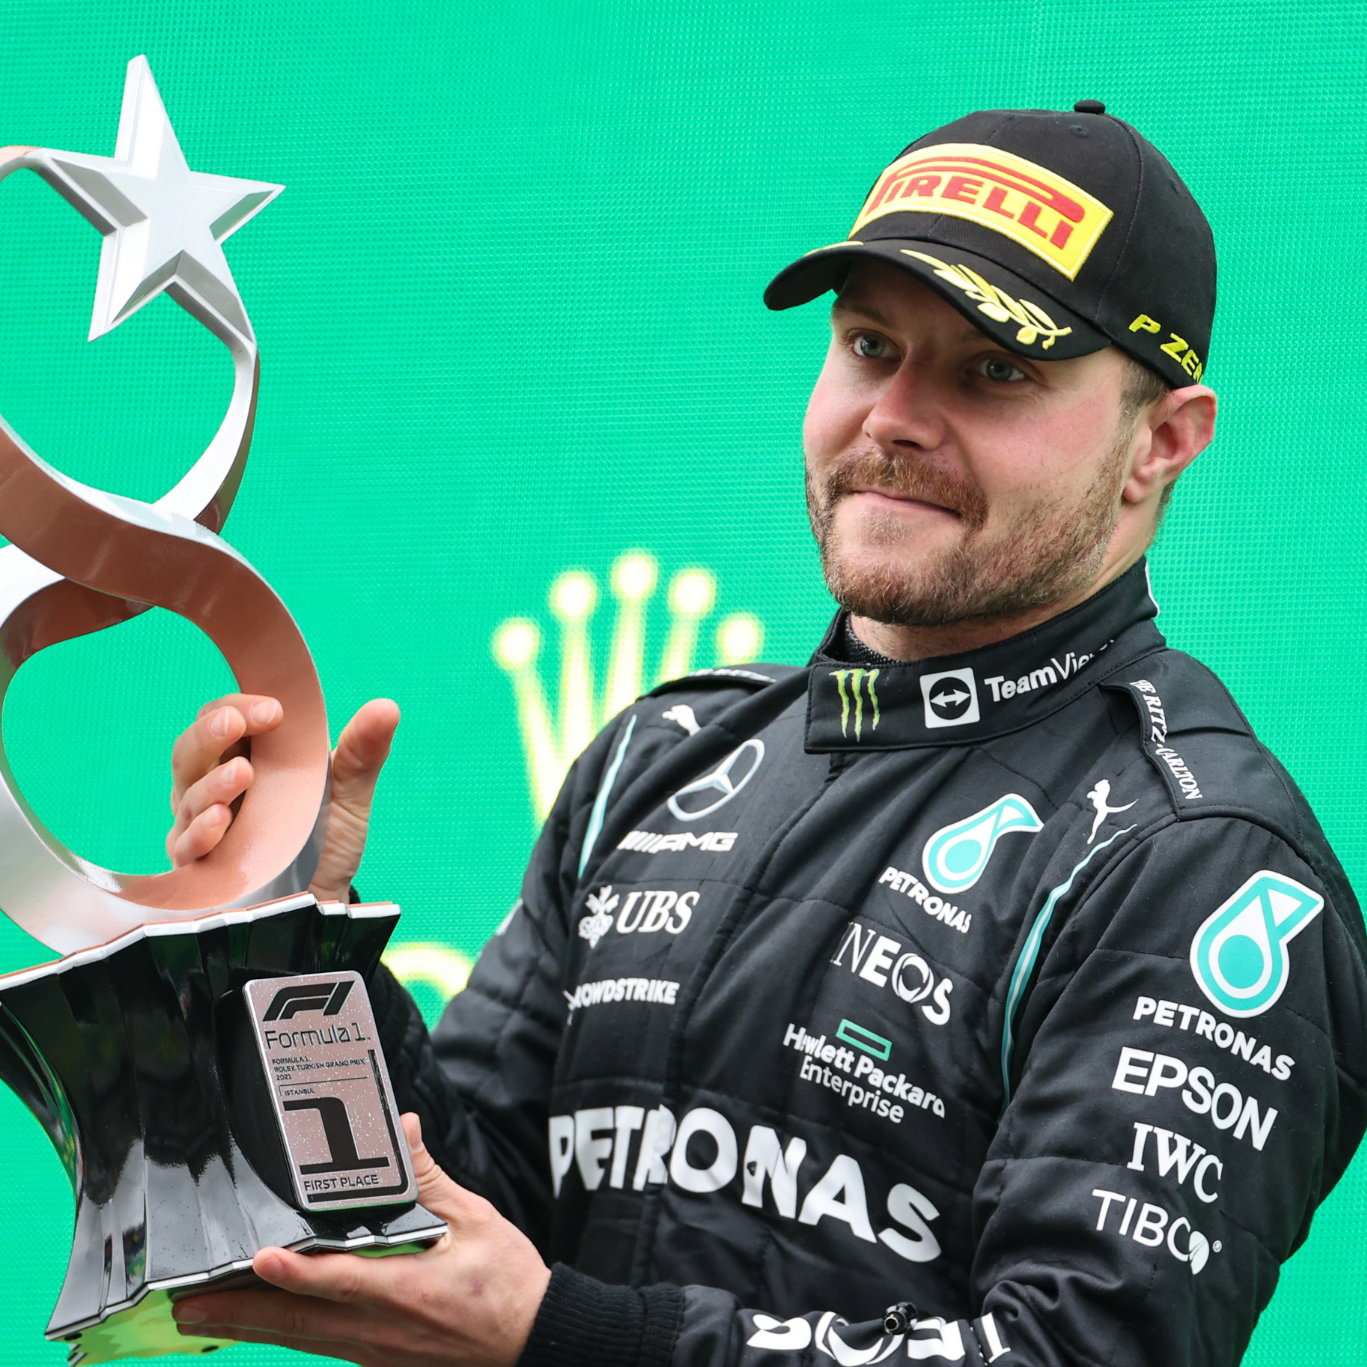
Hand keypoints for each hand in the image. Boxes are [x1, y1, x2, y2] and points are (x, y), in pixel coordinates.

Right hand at [166, 693, 400, 902]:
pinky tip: (220, 821)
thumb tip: (387, 707)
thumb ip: (361, 753)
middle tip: (236, 724)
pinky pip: (188, 847)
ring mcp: (200, 828)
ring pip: (187, 796)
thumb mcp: (348, 796)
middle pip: (192, 751)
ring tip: (242, 774)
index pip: (224, 717)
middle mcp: (214, 787)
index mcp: (246, 758)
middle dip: (211, 734)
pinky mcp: (198, 870)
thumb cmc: (327, 841)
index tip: (274, 710)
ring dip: (212, 783)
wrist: (323, 903)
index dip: (241, 707)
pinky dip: (201, 832)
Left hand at [172, 1115, 550, 1366]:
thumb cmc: (506, 1284)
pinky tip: (255, 1325)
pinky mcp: (377, 1358)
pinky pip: (319, 1345)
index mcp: (410, 1293)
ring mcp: (376, 1351)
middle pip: (300, 1321)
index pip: (343, 1281)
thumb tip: (404, 1130)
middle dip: (238, 1311)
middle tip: (182, 1302)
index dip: (298, 1273)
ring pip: (300, 1338)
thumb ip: (431, 1179)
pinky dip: (281, 1334)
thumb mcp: (477, 1221)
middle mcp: (382, 1330)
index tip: (260, 1259)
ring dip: (246, 1326)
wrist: (532, 1343)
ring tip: (195, 1316)